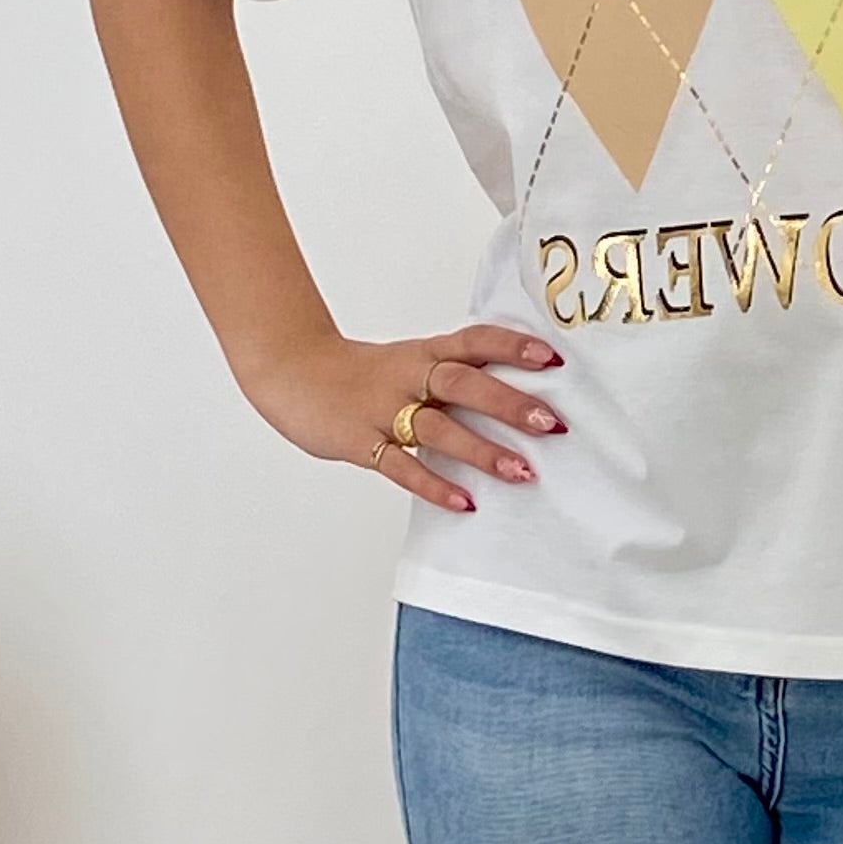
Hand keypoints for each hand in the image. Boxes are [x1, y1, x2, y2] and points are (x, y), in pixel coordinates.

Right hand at [245, 321, 563, 510]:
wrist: (289, 369)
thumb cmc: (358, 374)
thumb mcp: (408, 362)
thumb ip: (452, 376)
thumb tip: (514, 397)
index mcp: (424, 353)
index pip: (474, 341)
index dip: (513, 346)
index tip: (553, 359)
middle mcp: (408, 377)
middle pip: (464, 383)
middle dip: (510, 404)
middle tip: (552, 424)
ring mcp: (383, 410)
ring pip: (438, 427)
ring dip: (482, 450)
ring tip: (522, 472)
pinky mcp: (359, 441)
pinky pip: (400, 466)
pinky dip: (433, 484)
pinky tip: (464, 502)